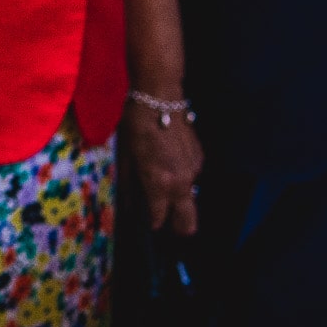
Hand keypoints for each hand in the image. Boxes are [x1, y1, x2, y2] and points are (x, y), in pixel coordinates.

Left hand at [122, 101, 201, 235]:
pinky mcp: (200, 158)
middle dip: (178, 227)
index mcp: (159, 183)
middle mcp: (181, 181)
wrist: (160, 99)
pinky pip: (192, 177)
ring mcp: (194, 170)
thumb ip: (130, 184)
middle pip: (188, 221)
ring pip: (189, 197)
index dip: (153, 223)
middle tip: (169, 226)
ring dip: (178, 198)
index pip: (159, 218)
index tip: (148, 223)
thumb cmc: (136, 125)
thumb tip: (130, 205)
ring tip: (162, 184)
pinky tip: (169, 162)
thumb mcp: (126, 156)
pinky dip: (182, 178)